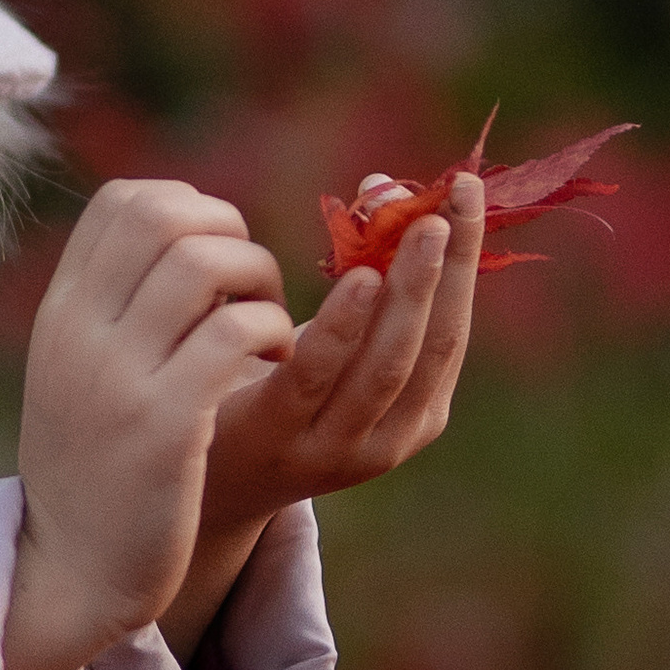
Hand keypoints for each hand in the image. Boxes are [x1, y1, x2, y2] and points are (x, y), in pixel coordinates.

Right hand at [0, 181, 297, 669]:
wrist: (67, 572)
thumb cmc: (90, 472)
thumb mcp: (74, 374)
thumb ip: (108, 309)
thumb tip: (176, 238)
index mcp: (61, 313)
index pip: (124, 202)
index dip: (190, 208)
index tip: (218, 258)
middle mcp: (80, 331)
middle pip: (166, 217)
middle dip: (232, 234)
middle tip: (254, 288)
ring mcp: (119, 375)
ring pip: (206, 263)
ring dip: (260, 282)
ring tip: (270, 328)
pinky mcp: (165, 424)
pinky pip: (235, 333)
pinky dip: (272, 332)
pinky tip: (276, 365)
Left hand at [156, 173, 484, 659]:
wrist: (202, 480)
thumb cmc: (275, 390)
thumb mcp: (334, 341)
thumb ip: (365, 277)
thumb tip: (383, 189)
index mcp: (416, 414)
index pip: (454, 330)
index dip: (465, 261)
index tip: (466, 189)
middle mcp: (388, 438)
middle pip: (433, 345)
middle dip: (447, 269)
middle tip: (449, 202)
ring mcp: (334, 447)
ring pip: (388, 363)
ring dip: (411, 291)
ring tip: (420, 229)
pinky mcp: (276, 436)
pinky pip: (316, 375)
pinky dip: (344, 327)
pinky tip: (360, 279)